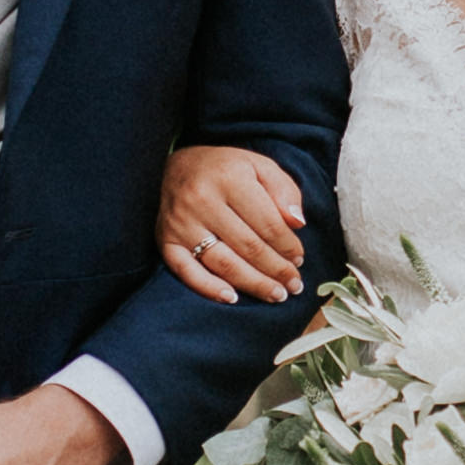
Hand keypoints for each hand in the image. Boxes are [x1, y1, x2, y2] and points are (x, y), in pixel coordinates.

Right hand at [160, 141, 305, 302]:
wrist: (177, 166)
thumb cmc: (226, 169)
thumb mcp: (260, 166)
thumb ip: (284, 190)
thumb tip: (298, 223)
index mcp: (229, 178)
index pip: (267, 223)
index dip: (288, 247)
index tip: (299, 260)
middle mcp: (202, 200)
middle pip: (248, 247)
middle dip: (276, 270)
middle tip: (294, 285)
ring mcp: (181, 223)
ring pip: (223, 263)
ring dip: (253, 284)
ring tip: (276, 294)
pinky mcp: (165, 240)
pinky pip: (187, 271)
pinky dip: (209, 288)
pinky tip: (232, 298)